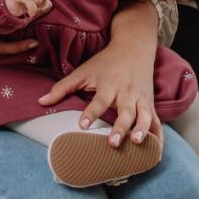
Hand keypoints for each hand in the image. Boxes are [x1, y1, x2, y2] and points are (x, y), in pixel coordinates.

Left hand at [38, 13, 158, 146]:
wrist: (134, 47)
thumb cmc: (106, 62)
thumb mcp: (83, 71)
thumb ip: (62, 87)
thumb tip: (40, 101)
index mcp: (109, 85)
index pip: (99, 100)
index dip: (90, 113)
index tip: (81, 126)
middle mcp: (126, 92)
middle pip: (125, 111)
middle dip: (120, 127)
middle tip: (112, 143)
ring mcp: (141, 98)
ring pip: (145, 115)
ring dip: (142, 130)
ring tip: (137, 143)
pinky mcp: (150, 103)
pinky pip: (157, 121)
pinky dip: (158, 136)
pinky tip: (156, 152)